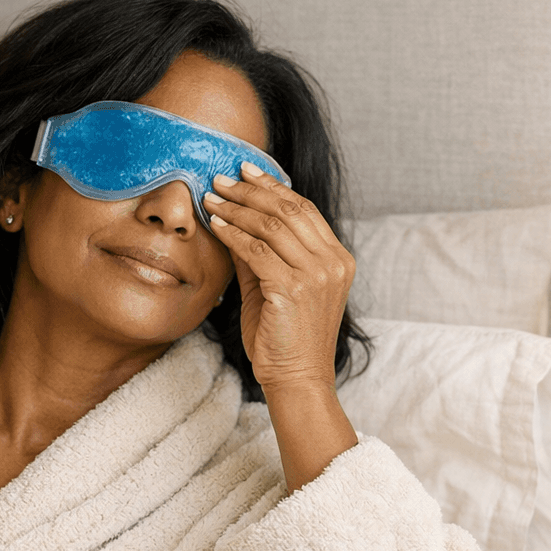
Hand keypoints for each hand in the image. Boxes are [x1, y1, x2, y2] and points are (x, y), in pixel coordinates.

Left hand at [203, 162, 354, 395]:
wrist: (297, 379)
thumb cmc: (285, 339)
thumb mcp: (276, 288)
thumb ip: (261, 255)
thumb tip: (234, 219)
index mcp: (338, 259)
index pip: (305, 209)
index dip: (273, 187)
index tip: (246, 171)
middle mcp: (333, 262)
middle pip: (289, 210)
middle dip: (251, 191)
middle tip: (222, 179)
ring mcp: (317, 275)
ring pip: (272, 226)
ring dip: (237, 208)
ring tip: (212, 198)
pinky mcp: (293, 289)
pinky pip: (256, 250)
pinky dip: (233, 234)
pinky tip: (215, 225)